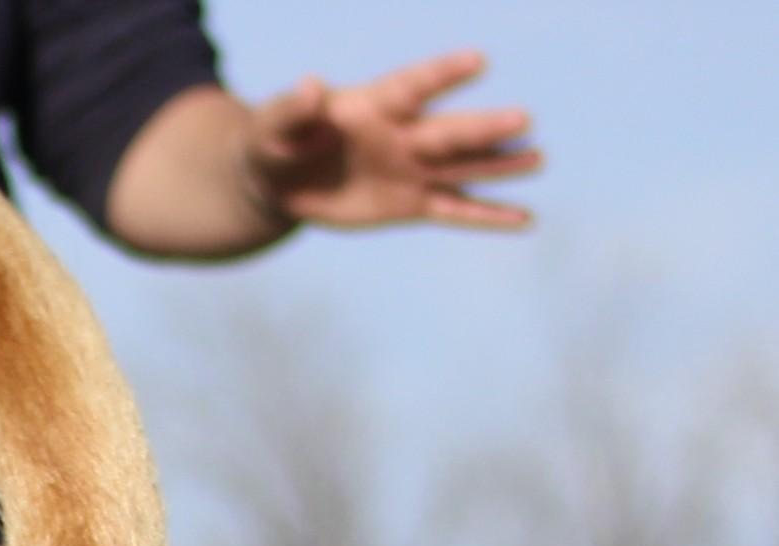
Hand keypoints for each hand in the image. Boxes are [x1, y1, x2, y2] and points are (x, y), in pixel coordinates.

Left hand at [245, 49, 540, 232]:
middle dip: (481, 128)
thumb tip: (310, 86)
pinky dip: (487, 216)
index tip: (478, 61)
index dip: (443, 75)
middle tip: (523, 120)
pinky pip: (454, 211)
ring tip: (538, 159)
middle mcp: (404, 134)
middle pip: (447, 131)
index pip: (414, 85)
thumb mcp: (271, 127)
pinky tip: (524, 219)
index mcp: (375, 105)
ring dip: (499, 166)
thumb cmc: (273, 143)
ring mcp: (412, 169)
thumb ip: (292, 109)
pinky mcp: (410, 204)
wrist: (278, 182)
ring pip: (462, 168)